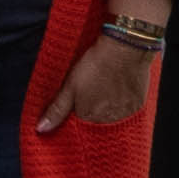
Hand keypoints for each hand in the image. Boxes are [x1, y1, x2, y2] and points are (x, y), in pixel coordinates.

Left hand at [51, 21, 165, 128]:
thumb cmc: (96, 64)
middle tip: (93, 94)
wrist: (126, 48)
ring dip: (108, 111)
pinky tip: (119, 93)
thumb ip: (56, 109)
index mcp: (88, 117)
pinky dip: (122, 107)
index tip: (76, 101)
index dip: (75, 113)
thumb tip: (40, 129)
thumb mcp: (70, 85)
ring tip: (106, 92)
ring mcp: (125, 115)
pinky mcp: (138, 106)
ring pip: (112, 119)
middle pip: (96, 123)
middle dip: (92, 114)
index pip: (78, 125)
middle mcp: (107, 121)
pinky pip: (127, 114)